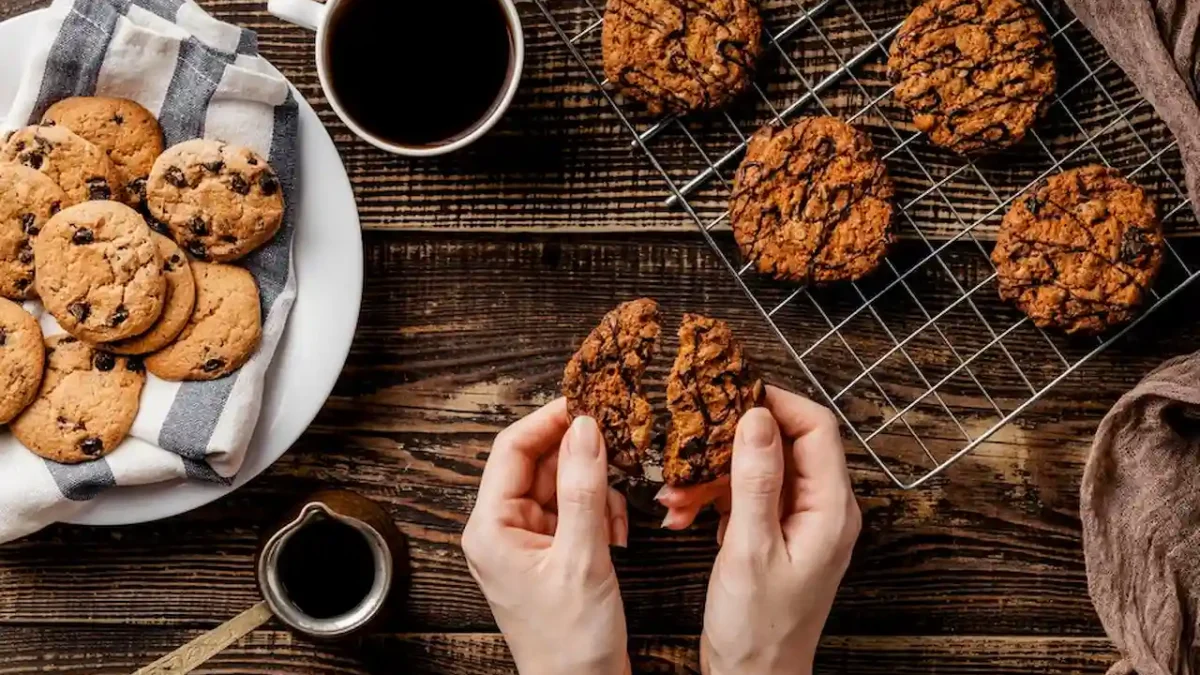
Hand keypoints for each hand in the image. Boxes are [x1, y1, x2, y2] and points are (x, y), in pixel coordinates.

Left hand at [462, 398, 631, 674]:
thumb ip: (585, 489)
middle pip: (539, 463)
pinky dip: (599, 513)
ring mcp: (526, 541)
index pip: (512, 448)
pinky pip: (574, 510)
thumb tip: (586, 428)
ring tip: (618, 515)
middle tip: (620, 445)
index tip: (588, 402)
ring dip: (596, 490)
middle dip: (581, 457)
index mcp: (491, 527)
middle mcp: (502, 529)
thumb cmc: (571, 642)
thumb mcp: (583, 558)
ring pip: (562, 485)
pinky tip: (617, 536)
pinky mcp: (550, 553)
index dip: (550, 419)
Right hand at [657, 386, 860, 674]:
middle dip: (730, 442)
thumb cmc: (759, 629)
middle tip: (690, 442)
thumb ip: (756, 480)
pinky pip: (745, 496)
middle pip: (783, 444)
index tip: (730, 395)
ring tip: (674, 493)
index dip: (775, 403)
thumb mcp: (750, 548)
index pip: (816, 428)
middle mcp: (822, 509)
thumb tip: (757, 418)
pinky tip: (680, 510)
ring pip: (757, 469)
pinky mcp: (774, 533)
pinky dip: (712, 498)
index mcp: (830, 509)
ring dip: (712, 475)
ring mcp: (798, 521)